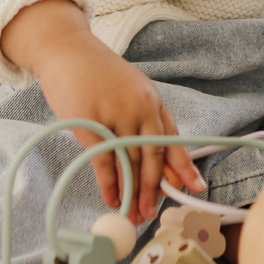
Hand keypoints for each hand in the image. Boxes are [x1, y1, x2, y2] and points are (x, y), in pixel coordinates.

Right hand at [0, 0, 201, 223]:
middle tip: (152, 213)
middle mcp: (139, 107)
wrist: (67, 50)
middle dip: (154, 189)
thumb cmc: (98, 76)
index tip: (196, 188)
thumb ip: (145, 124)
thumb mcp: (131, 93)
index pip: (172, 139)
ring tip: (133, 214)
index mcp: (152, 101)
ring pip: (129, 162)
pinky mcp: (90, 120)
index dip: (184, 167)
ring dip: (132, 192)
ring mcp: (115, 112)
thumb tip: (159, 162)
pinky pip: (104, 160)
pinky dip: (109, 184)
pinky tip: (112, 198)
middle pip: (152, 156)